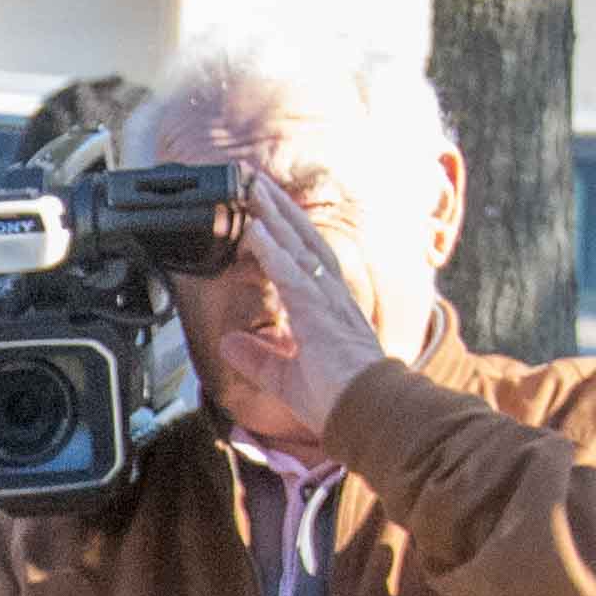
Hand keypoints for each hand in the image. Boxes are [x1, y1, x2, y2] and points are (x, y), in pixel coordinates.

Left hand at [212, 172, 391, 433]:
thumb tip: (227, 342)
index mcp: (325, 308)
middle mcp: (331, 296)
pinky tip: (257, 230)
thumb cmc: (338, 401)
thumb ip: (256, 358)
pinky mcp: (321, 315)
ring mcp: (329, 302)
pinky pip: (294, 274)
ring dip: (274, 216)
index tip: (261, 208)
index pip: (301, 258)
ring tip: (252, 189)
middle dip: (278, 208)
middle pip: (302, 239)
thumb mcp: (283, 378)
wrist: (368, 416)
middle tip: (254, 179)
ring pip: (299, 247)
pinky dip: (274, 251)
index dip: (280, 231)